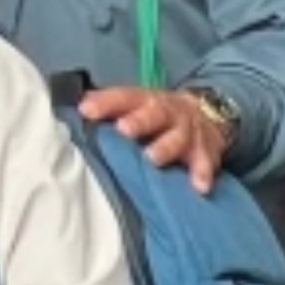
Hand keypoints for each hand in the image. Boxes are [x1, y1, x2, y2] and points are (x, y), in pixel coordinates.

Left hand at [77, 85, 230, 192]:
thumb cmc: (157, 114)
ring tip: (153, 158)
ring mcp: (188, 131)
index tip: (86, 110)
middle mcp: (168, 112)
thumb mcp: (136, 104)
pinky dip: (203, 173)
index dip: (105, 103)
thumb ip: (108, 106)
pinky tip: (199, 186)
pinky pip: (206, 162)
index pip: (124, 97)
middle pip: (154, 113)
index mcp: (145, 100)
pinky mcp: (206, 150)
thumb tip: (77, 107)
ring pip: (178, 137)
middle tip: (123, 130)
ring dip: (166, 147)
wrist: (207, 114)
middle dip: (139, 121)